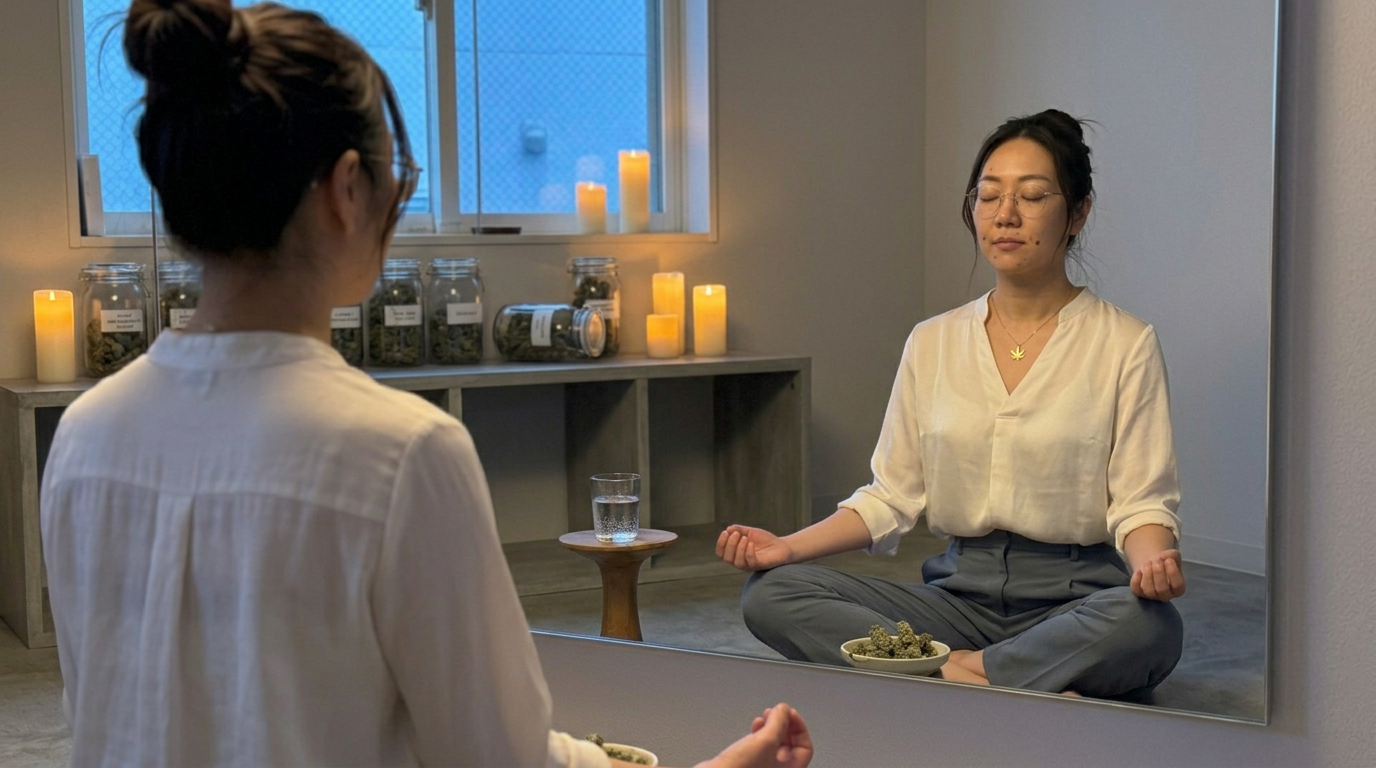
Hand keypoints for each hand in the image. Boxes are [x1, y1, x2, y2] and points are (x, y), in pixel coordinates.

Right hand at [696, 703, 812, 767]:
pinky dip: (761, 733)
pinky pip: (761, 746)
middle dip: (785, 724)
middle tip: (778, 712)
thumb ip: (779, 721)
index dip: (799, 727)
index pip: (805, 748)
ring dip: (772, 726)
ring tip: (765, 716)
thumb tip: (784, 709)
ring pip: (775, 744)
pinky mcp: (749, 764)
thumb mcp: (766, 740)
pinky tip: (756, 725)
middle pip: (791, 745)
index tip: (790, 713)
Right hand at [716, 525, 793, 571]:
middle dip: (729, 545)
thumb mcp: (750, 532)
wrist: (781, 546)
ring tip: (744, 538)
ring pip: (737, 562)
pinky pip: (750, 562)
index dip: (720, 543)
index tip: (725, 532)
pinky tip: (751, 543)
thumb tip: (728, 528)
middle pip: (727, 558)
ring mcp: (749, 565)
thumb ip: (739, 530)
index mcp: (735, 554)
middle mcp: (740, 561)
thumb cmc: (765, 540)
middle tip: (736, 534)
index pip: (721, 553)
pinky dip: (749, 552)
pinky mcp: (759, 566)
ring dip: (738, 548)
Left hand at [1130, 548, 1185, 600]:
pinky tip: (1139, 571)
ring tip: (1148, 563)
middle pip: (1162, 590)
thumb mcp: (1173, 556)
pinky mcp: (1139, 592)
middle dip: (1158, 572)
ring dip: (1147, 574)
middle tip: (1156, 560)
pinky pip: (1136, 589)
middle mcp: (1166, 595)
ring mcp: (1152, 595)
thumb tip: (1163, 557)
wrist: (1152, 565)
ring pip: (1149, 590)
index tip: (1169, 560)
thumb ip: (1172, 555)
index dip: (1173, 573)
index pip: (1177, 586)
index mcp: (1178, 589)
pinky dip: (1136, 579)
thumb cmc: (1166, 563)